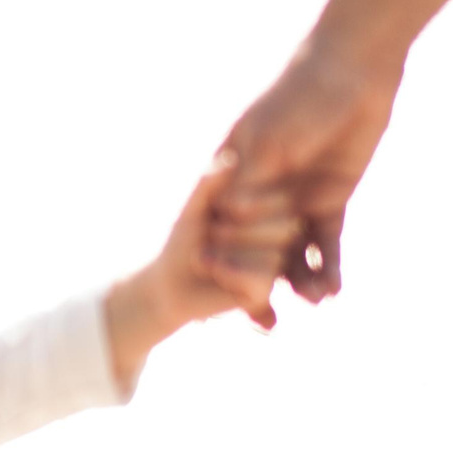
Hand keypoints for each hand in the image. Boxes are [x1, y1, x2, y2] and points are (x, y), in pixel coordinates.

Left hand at [104, 161, 293, 388]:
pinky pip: (260, 279)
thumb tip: (231, 160)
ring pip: (272, 255)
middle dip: (236, 230)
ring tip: (207, 255)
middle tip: (212, 235)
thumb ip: (211, 183)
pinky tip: (211, 271)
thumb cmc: (184, 240)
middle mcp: (278, 237)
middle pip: (285, 226)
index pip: (281, 199)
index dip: (243, 203)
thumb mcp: (196, 206)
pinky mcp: (263, 292)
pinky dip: (228, 272)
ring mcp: (273, 266)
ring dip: (227, 252)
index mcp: (269, 210)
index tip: (217, 210)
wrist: (167, 281)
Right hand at [207, 35, 403, 315]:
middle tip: (262, 317)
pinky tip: (333, 291)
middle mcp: (263, 193)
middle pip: (254, 249)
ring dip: (299, 280)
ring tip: (311, 302)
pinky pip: (328, 244)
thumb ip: (249, 179)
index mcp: (236, 176)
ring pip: (292, 252)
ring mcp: (296, 200)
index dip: (224, 259)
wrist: (353, 71)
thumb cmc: (300, 96)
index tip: (224, 290)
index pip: (224, 227)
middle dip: (257, 284)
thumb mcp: (268, 138)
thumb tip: (227, 217)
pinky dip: (330, 268)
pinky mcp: (331, 203)